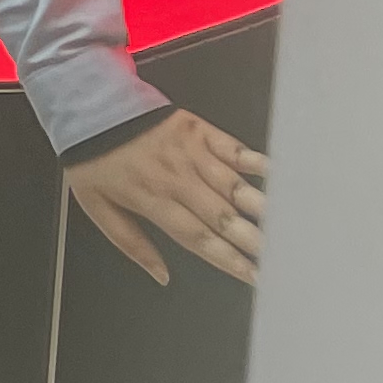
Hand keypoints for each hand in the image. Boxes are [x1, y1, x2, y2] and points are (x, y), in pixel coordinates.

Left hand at [66, 107, 265, 286]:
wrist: (89, 105)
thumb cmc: (94, 157)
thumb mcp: (96, 206)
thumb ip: (131, 244)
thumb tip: (161, 276)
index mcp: (153, 200)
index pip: (199, 238)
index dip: (229, 260)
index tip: (256, 277)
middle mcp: (177, 179)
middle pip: (223, 217)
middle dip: (255, 241)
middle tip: (284, 260)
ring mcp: (192, 154)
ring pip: (235, 187)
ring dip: (264, 209)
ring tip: (292, 227)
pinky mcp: (200, 132)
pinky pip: (235, 150)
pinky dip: (259, 163)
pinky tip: (280, 177)